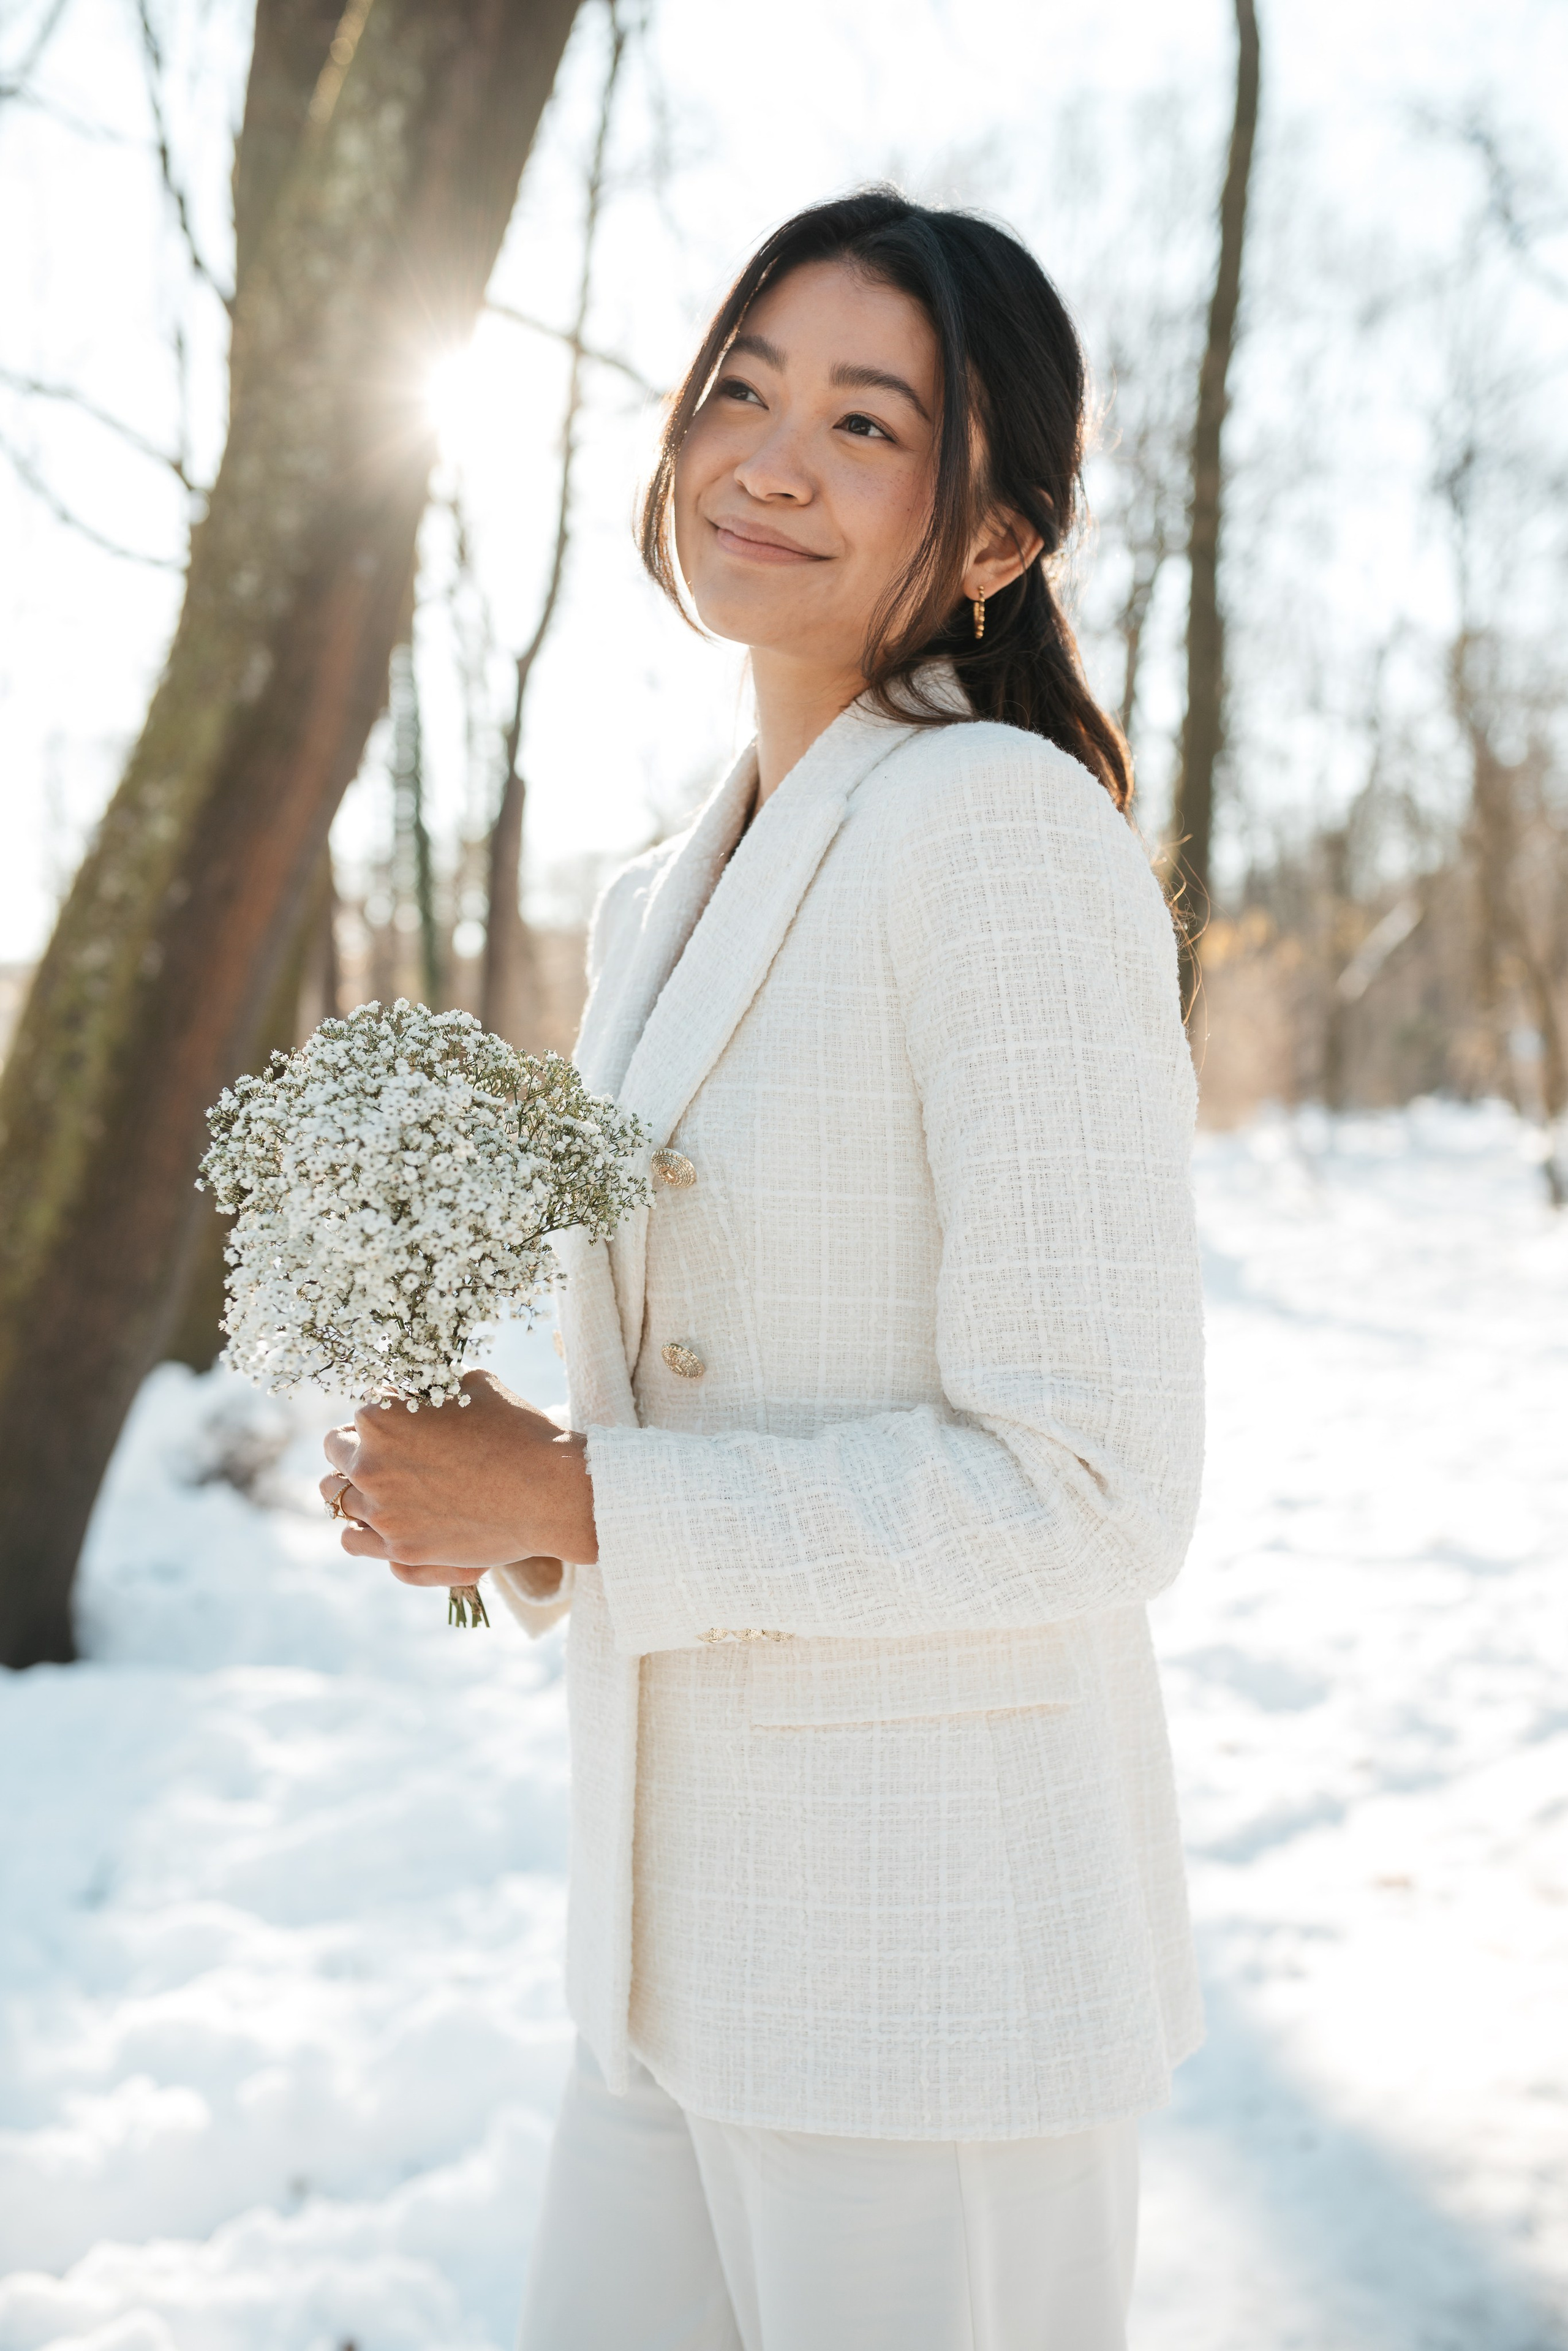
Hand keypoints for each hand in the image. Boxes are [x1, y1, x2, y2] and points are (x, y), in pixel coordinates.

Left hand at [319, 1368, 596, 1588]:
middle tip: (393, 1447)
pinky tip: (384, 1517)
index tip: (406, 1416)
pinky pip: (353, 1539)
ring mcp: (382, 1513)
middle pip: (336, 1449)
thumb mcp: (475, 1385)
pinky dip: (362, 1527)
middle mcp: (370, 1465)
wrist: (551, 1493)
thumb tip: (420, 1386)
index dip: (386, 1409)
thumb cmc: (517, 1431)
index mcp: (381, 1418)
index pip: (361, 1408)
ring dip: (354, 1484)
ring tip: (384, 1483)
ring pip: (334, 1495)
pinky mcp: (400, 1550)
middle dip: (359, 1442)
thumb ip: (433, 1385)